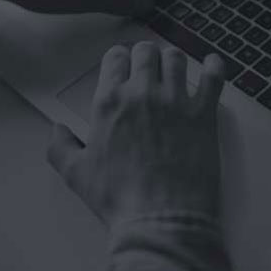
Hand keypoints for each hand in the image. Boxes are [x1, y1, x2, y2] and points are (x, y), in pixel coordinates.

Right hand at [47, 42, 225, 228]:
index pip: (114, 59)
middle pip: (146, 52)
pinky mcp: (203, 115)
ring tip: (171, 67)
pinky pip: (213, 78)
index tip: (121, 63)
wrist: (159, 218)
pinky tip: (211, 65)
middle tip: (146, 65)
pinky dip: (213, 67)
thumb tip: (57, 132)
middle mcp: (143, 94)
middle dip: (144, 56)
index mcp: (110, 102)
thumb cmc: (120, 198)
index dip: (118, 58)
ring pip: (175, 59)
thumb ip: (60, 146)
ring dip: (171, 60)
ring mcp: (175, 101)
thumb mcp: (76, 174)